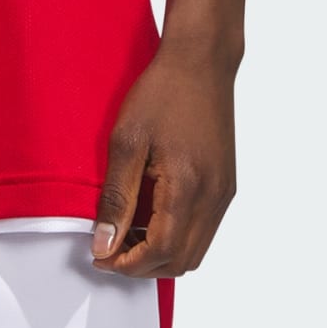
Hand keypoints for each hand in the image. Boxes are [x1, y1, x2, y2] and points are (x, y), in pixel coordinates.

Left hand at [91, 40, 237, 278]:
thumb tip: (103, 244)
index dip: (127, 264)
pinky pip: (204, 229)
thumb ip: (116, 198)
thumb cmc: (162, 92)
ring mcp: (224, 192)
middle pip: (181, 261)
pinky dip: (178, 236)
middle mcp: (213, 197)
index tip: (100, 256)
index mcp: (188, 187)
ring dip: (161, 253)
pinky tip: (152, 215)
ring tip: (127, 233)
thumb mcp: (126, 141)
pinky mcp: (226, 184)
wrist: (201, 62)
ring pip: (195, 250)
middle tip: (109, 248)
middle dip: (143, 265)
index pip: (160, 252)